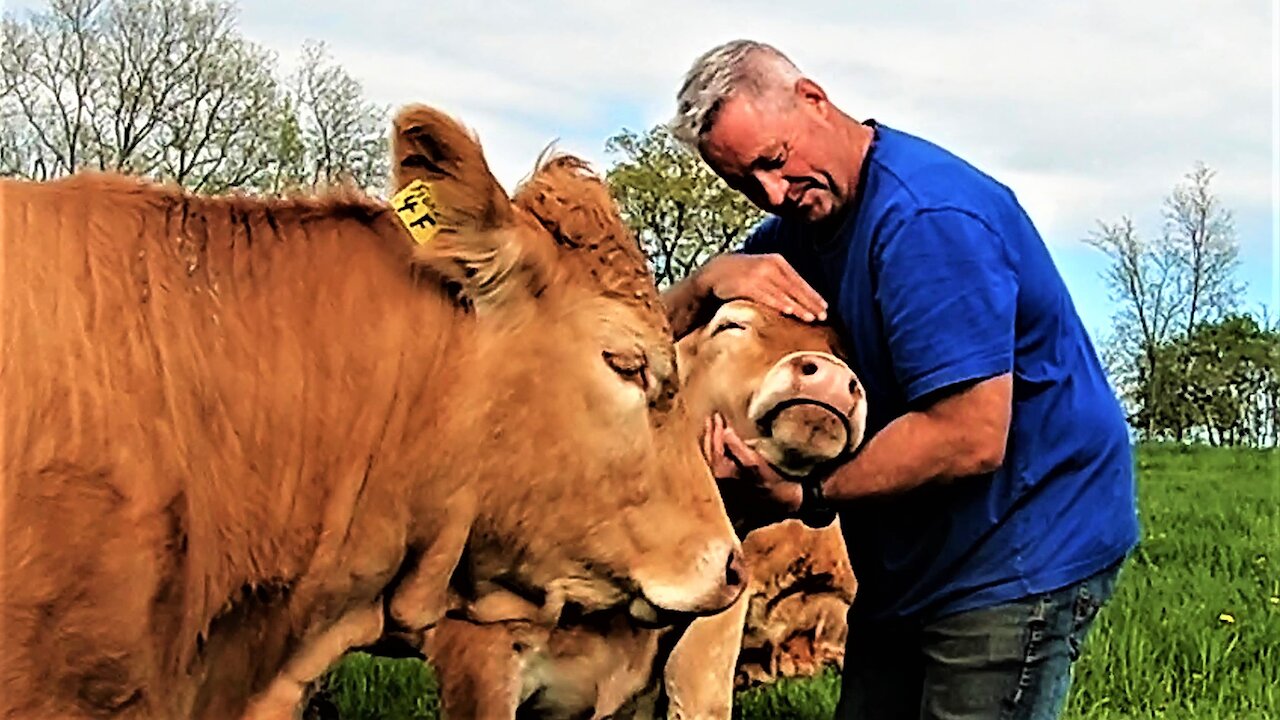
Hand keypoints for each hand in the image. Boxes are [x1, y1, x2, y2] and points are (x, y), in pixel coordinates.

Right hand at [696, 253, 827, 322]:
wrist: (715, 270)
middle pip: (795, 288)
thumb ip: (780, 280)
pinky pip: (767, 296)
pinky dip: (779, 303)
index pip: (800, 281)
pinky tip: (789, 311)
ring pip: (783, 293)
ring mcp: (759, 274)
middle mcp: (771, 266)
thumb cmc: (743, 274)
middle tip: (823, 317)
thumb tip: (800, 298)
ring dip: (798, 306)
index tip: (825, 308)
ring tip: (810, 318)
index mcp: (778, 262)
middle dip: (810, 303)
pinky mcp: (747, 284)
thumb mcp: (764, 271)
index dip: (813, 296)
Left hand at [702, 413, 802, 511]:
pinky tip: (721, 444)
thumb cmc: (771, 481)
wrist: (783, 502)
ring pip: (712, 457)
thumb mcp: (755, 462)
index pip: (714, 447)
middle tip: (711, 418)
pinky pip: (718, 462)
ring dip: (713, 441)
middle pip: (710, 452)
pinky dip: (718, 450)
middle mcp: (718, 478)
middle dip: (710, 434)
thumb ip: (738, 448)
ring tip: (713, 426)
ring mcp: (723, 482)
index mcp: (722, 472)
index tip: (717, 415)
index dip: (716, 430)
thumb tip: (725, 431)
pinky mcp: (730, 483)